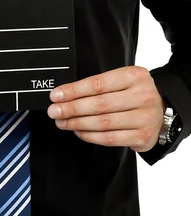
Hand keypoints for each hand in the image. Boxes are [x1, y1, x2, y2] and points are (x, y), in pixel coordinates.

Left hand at [47, 65, 165, 151]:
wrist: (161, 111)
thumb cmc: (134, 93)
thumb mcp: (122, 80)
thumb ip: (99, 85)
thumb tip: (65, 94)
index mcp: (134, 76)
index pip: (98, 84)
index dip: (74, 91)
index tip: (56, 95)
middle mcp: (142, 96)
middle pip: (100, 104)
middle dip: (72, 108)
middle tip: (55, 111)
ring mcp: (144, 117)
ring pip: (103, 123)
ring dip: (78, 123)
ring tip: (63, 122)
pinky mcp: (142, 136)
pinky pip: (110, 138)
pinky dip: (90, 136)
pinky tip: (79, 131)